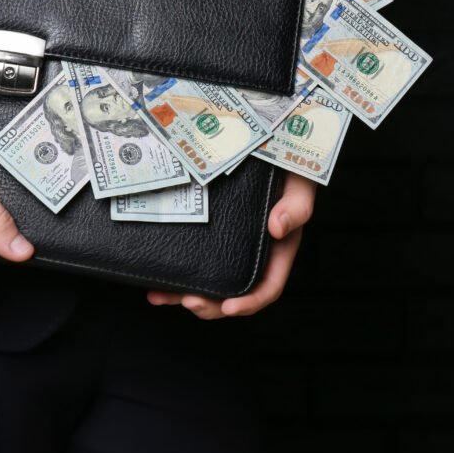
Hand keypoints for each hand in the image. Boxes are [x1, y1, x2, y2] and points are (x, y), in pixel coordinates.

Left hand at [146, 171, 315, 318]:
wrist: (267, 146)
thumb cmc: (289, 170)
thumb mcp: (299, 185)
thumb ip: (296, 206)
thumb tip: (278, 228)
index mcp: (278, 251)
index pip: (268, 287)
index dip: (250, 302)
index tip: (229, 306)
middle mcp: (252, 254)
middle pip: (233, 293)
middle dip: (210, 305)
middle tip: (188, 301)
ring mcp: (228, 246)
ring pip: (208, 281)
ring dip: (184, 295)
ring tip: (159, 296)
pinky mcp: (208, 234)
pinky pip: (193, 260)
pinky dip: (174, 273)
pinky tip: (154, 280)